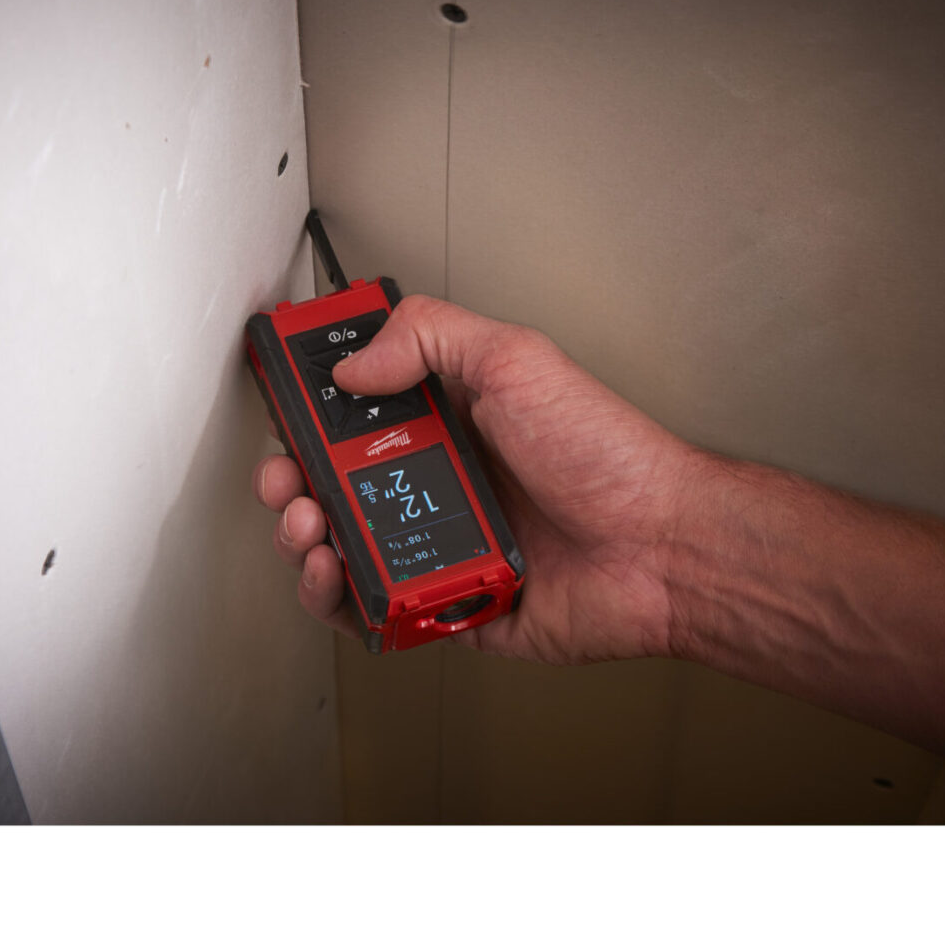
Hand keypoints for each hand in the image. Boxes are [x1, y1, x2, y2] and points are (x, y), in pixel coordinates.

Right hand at [251, 295, 696, 664]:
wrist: (662, 548)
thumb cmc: (607, 456)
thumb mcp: (516, 361)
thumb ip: (430, 336)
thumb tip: (356, 359)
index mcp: (448, 420)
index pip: (357, 407)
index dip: (312, 406)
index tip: (282, 402)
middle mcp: (437, 480)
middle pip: (333, 481)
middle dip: (291, 477)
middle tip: (288, 476)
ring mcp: (438, 544)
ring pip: (342, 545)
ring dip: (304, 536)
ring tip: (309, 524)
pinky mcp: (445, 604)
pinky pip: (374, 608)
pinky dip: (340, 598)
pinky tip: (338, 574)